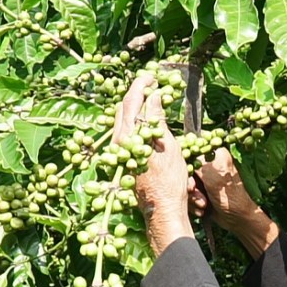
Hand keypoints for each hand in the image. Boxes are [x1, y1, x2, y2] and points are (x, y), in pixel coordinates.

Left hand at [115, 75, 193, 256]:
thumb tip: (154, 96)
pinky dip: (137, 122)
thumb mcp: (167, 146)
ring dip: (136, 107)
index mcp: (127, 137)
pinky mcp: (125, 161)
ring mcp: (120, 153)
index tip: (152, 76)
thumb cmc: (168, 182)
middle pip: (123, 110)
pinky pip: (127, 134)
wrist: (162, 210)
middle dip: (137, 93)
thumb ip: (156, 120)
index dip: (141, 85)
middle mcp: (118, 143)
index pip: (130, 102)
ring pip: (124, 122)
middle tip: (152, 83)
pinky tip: (147, 121)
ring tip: (152, 98)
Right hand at [192, 149, 278, 257]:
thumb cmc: (229, 197)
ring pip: (185, 184)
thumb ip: (196, 162)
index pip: (190, 151)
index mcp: (215, 153)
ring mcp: (204, 179)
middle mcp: (209, 164)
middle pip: (185, 170)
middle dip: (190, 186)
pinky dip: (193, 204)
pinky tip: (202, 209)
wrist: (237, 219)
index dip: (186, 166)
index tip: (191, 182)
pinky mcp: (201, 192)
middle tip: (196, 193)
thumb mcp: (212, 176)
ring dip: (192, 197)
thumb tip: (181, 154)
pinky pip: (188, 195)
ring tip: (203, 204)